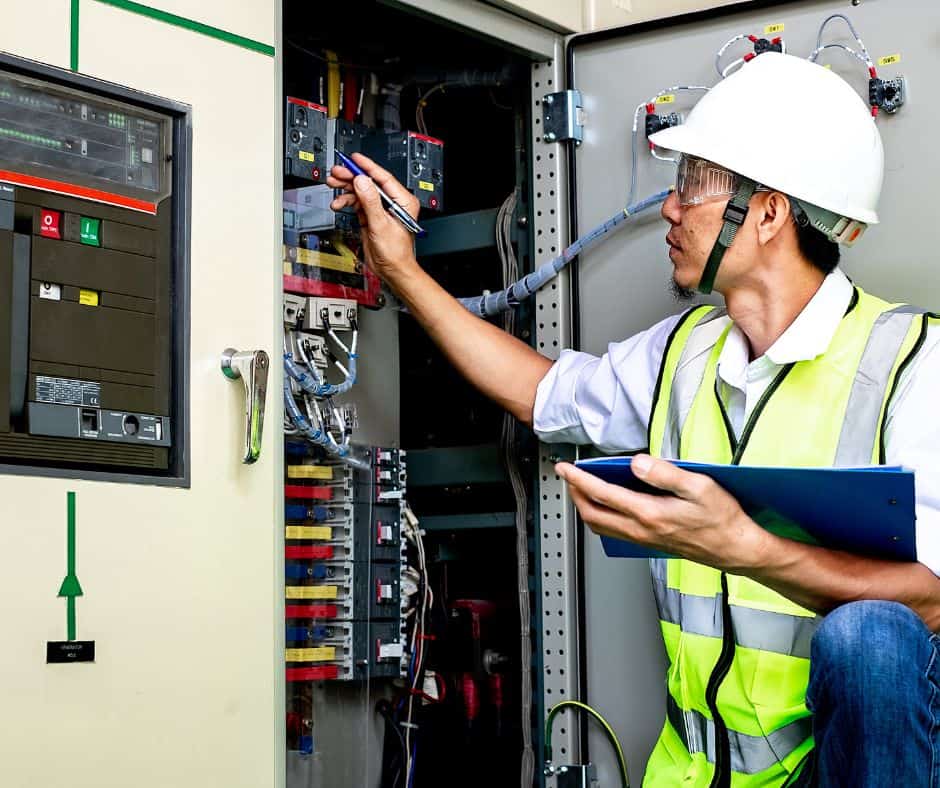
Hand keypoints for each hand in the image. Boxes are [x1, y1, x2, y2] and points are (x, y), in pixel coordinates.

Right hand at [327, 153, 420, 283]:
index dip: (367, 166)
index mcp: (402, 201)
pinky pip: (357, 203)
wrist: (392, 270)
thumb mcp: (381, 225)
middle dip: (351, 177)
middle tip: (336, 172)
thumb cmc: (396, 253)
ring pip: (361, 191)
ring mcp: (380, 209)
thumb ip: (371, 202)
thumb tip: (363, 182)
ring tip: (333, 185)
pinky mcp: (371, 216)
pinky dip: (347, 201)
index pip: (383, 178)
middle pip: (369, 183)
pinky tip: (338, 203)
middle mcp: (392, 202)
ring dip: (346, 189)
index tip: (354, 159)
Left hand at [556, 454, 768, 571]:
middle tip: (569, 477)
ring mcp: (643, 539)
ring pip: (601, 526)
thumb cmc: (722, 519)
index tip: (565, 468)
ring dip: (586, 507)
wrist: (736, 549)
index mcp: (649, 514)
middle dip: (575, 494)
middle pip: (593, 514)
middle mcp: (641, 530)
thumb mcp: (699, 486)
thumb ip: (665, 473)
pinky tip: (608, 504)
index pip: (602, 494)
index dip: (579, 479)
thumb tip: (636, 463)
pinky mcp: (649, 543)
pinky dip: (602, 516)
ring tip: (582, 488)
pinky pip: (614, 531)